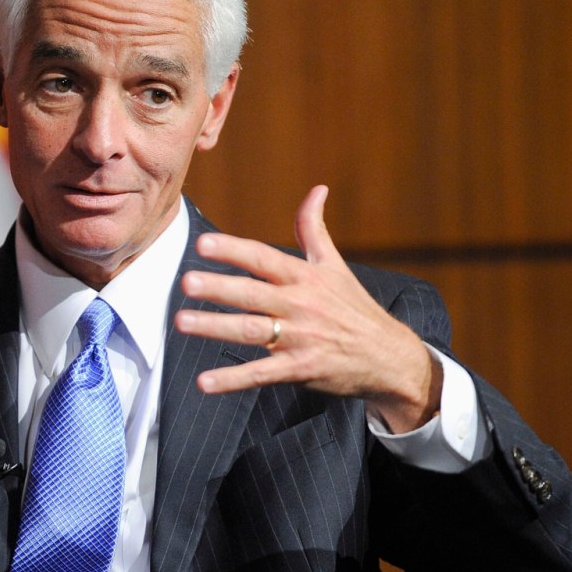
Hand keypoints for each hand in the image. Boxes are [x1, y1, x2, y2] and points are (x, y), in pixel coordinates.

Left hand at [173, 185, 441, 432]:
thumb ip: (314, 228)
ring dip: (216, 327)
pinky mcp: (301, 368)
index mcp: (304, 277)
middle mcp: (300, 304)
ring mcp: (300, 338)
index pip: (263, 258)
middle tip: (186, 282)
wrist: (389, 356)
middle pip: (253, 294)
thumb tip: (317, 188)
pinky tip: (204, 382)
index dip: (234, 250)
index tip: (204, 244)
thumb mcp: (335, 265)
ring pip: (252, 331)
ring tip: (182, 322)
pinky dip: (232, 379)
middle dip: (219, 287)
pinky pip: (261, 374)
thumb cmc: (353, 307)